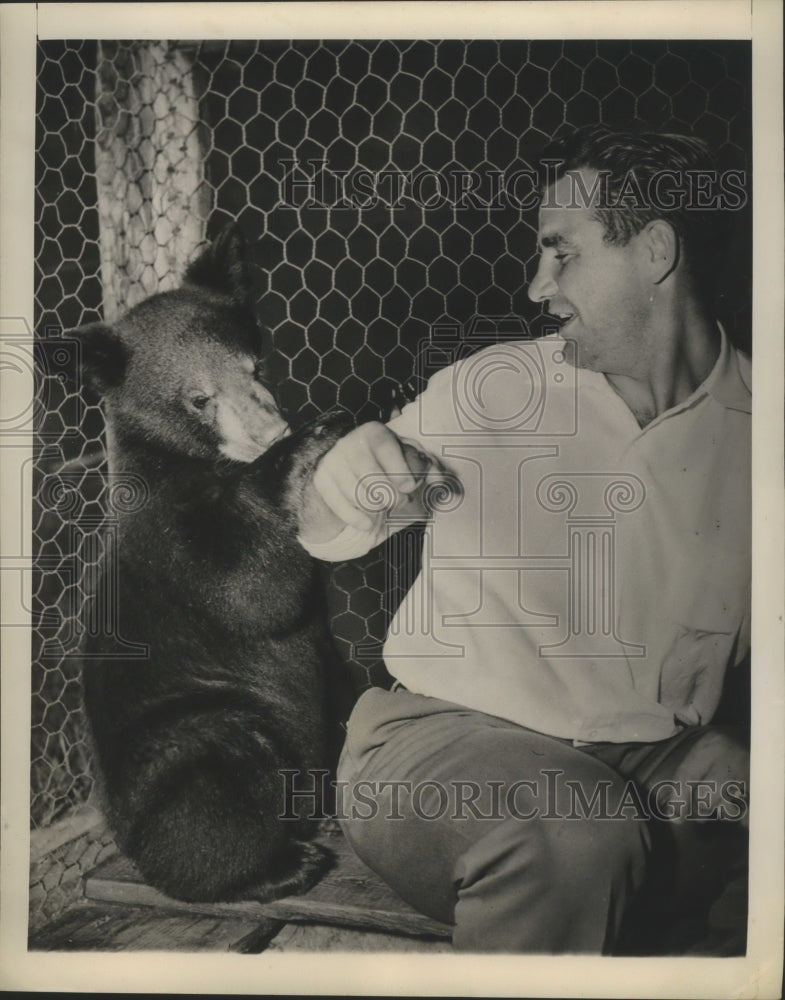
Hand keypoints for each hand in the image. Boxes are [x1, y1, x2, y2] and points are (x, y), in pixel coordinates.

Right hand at [308, 422, 434, 532]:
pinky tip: (368, 522)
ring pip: (360, 495)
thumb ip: (429, 470)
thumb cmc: (387, 462)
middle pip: (374, 479)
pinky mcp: (322, 480)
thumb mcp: (408, 459)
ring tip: (382, 504)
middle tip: (398, 500)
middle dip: (392, 497)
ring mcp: (333, 461)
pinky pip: (340, 506)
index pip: (387, 451)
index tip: (409, 487)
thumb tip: (443, 484)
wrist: (349, 463)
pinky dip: (357, 519)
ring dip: (376, 507)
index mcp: (374, 432)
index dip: (401, 474)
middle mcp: (350, 443)